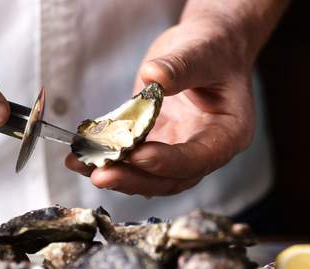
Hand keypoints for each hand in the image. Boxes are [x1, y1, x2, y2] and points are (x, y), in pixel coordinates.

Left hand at [66, 19, 259, 196]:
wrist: (206, 48)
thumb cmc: (214, 50)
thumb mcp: (203, 52)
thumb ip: (181, 67)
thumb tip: (153, 75)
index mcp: (228, 135)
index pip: (198, 159)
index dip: (167, 162)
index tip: (137, 156)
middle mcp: (204, 151)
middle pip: (170, 179)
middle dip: (133, 178)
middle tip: (100, 174)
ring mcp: (178, 151)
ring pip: (147, 176)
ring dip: (115, 174)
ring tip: (82, 165)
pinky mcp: (155, 145)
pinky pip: (131, 159)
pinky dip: (107, 159)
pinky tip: (80, 156)